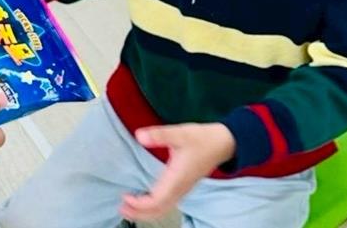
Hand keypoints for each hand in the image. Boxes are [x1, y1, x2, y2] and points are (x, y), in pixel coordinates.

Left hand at [120, 122, 235, 221]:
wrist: (224, 143)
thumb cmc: (202, 138)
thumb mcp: (180, 133)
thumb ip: (159, 135)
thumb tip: (140, 136)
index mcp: (177, 178)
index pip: (157, 200)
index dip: (140, 204)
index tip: (125, 197)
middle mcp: (180, 187)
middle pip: (159, 210)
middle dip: (140, 213)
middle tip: (122, 209)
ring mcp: (183, 188)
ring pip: (164, 208)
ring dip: (146, 211)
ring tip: (129, 208)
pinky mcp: (184, 186)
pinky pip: (168, 203)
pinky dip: (155, 206)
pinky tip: (146, 200)